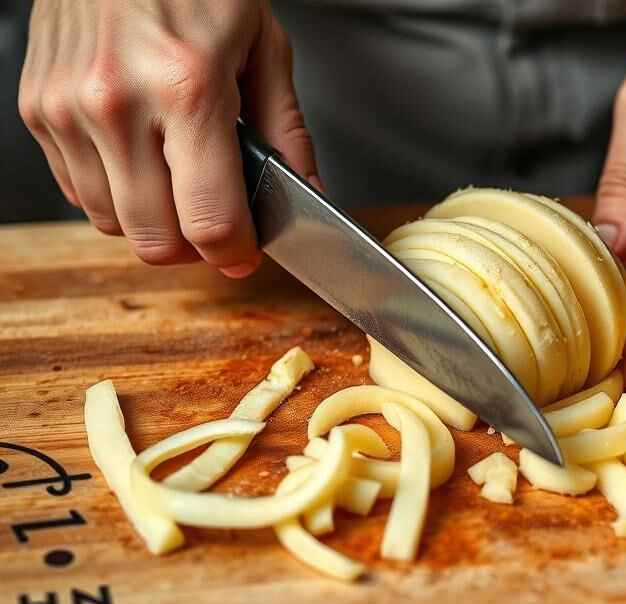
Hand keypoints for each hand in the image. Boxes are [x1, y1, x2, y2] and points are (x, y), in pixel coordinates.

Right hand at [18, 1, 318, 277]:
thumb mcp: (264, 46)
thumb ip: (287, 131)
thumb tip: (306, 193)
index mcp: (187, 89)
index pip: (209, 220)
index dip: (235, 252)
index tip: (245, 252)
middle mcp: (117, 104)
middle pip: (155, 239)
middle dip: (194, 246)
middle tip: (216, 223)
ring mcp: (67, 108)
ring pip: (111, 222)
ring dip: (152, 219)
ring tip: (178, 180)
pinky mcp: (37, 108)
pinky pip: (77, 190)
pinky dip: (113, 192)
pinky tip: (139, 157)